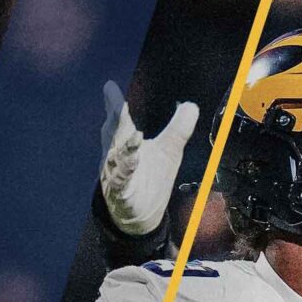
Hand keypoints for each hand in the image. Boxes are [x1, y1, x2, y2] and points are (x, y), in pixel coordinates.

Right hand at [99, 81, 198, 236]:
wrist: (141, 215)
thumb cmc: (150, 177)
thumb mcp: (169, 151)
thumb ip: (178, 129)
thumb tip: (191, 105)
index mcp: (125, 142)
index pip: (120, 121)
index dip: (114, 104)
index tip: (110, 86)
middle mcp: (117, 156)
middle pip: (116, 136)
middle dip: (116, 120)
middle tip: (118, 105)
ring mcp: (117, 175)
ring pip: (117, 160)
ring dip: (124, 149)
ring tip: (135, 136)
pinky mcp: (122, 195)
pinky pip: (120, 185)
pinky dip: (122, 177)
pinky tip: (127, 170)